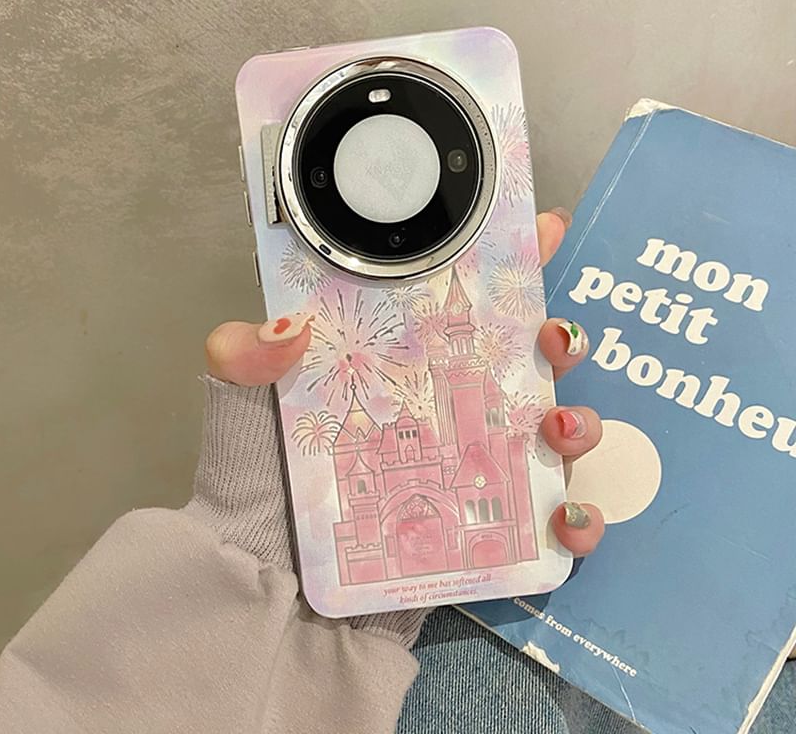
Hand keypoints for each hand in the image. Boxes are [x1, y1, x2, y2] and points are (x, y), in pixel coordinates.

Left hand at [205, 208, 604, 557]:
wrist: (266, 592)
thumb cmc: (260, 486)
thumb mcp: (244, 407)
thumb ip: (246, 359)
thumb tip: (288, 327)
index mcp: (405, 367)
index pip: (465, 305)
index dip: (511, 264)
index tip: (546, 230)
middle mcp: (450, 413)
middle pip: (530, 365)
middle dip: (561, 339)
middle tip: (553, 339)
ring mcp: (476, 473)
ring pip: (557, 438)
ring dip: (580, 425)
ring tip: (556, 427)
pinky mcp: (490, 536)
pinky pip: (554, 526)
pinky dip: (580, 521)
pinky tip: (566, 519)